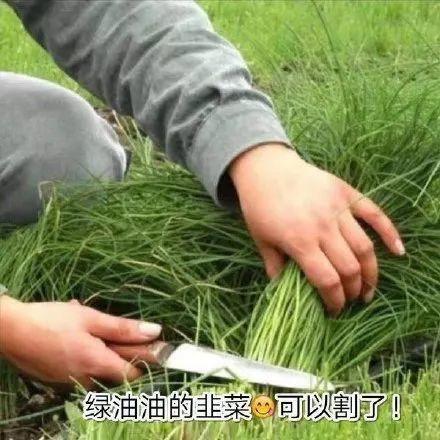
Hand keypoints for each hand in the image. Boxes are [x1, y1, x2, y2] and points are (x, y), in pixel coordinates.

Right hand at [0, 295, 161, 387]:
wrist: (10, 331)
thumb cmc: (52, 320)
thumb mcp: (90, 318)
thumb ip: (123, 328)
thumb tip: (155, 332)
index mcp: (97, 364)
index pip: (133, 374)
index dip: (146, 360)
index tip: (153, 344)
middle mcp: (86, 379)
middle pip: (116, 370)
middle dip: (121, 349)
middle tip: (112, 328)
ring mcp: (71, 381)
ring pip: (98, 366)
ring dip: (101, 347)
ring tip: (90, 327)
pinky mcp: (60, 378)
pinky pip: (82, 366)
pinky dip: (86, 351)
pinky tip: (76, 334)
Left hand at [229, 144, 404, 315]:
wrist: (266, 169)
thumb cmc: (259, 207)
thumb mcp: (261, 240)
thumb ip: (274, 267)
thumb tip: (282, 293)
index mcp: (299, 241)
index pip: (327, 281)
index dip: (334, 301)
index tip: (334, 310)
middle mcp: (322, 227)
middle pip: (349, 268)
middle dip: (352, 291)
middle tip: (350, 299)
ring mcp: (337, 208)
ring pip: (365, 247)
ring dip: (371, 273)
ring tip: (368, 288)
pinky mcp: (346, 193)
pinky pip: (374, 214)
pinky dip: (389, 233)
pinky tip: (398, 251)